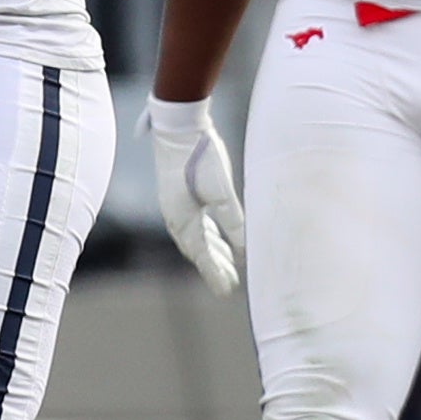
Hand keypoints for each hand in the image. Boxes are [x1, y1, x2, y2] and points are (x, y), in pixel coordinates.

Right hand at [145, 96, 244, 294]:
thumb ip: (233, 222)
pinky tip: (215, 235)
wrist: (178, 129)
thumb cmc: (200, 158)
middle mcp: (176, 217)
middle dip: (213, 267)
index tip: (227, 291)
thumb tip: (244, 249)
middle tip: (229, 284)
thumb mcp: (221, 192)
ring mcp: (176, 206)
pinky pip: (194, 224)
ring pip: (195, 238)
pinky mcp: (179, 195)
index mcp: (184, 220)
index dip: (215, 273)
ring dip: (210, 252)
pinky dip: (206, 235)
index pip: (201, 255)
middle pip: (196, 250)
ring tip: (225, 264)